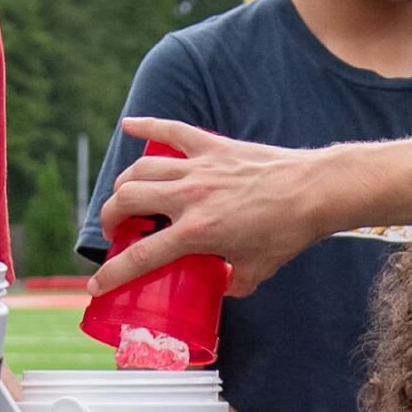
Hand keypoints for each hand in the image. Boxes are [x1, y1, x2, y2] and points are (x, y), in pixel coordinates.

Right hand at [85, 120, 332, 296]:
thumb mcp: (257, 270)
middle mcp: (190, 197)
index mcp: (197, 232)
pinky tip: (130, 125)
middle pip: (127, 201)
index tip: (97, 284)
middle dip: (111, 219)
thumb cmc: (288, 231)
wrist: (315, 191)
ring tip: (125, 197)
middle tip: (116, 232)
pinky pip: (171, 130)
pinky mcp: (212, 146)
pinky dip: (148, 126)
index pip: (141, 255)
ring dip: (124, 184)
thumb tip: (223, 286)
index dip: (112, 273)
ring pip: (141, 169)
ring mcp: (199, 168)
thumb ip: (234, 282)